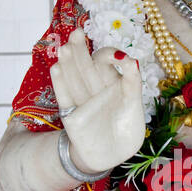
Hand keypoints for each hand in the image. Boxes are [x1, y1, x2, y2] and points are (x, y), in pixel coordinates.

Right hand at [50, 29, 145, 174]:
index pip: (104, 62)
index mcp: (110, 82)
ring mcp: (82, 101)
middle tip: (77, 34)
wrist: (113, 156)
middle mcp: (94, 88)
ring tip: (64, 48)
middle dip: (80, 50)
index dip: (108, 55)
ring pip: (74, 78)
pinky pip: (65, 98)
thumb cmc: (126, 130)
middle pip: (85, 66)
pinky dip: (61, 84)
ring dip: (68, 63)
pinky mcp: (71, 116)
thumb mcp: (134, 105)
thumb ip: (133, 83)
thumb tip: (129, 59)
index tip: (117, 58)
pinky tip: (57, 68)